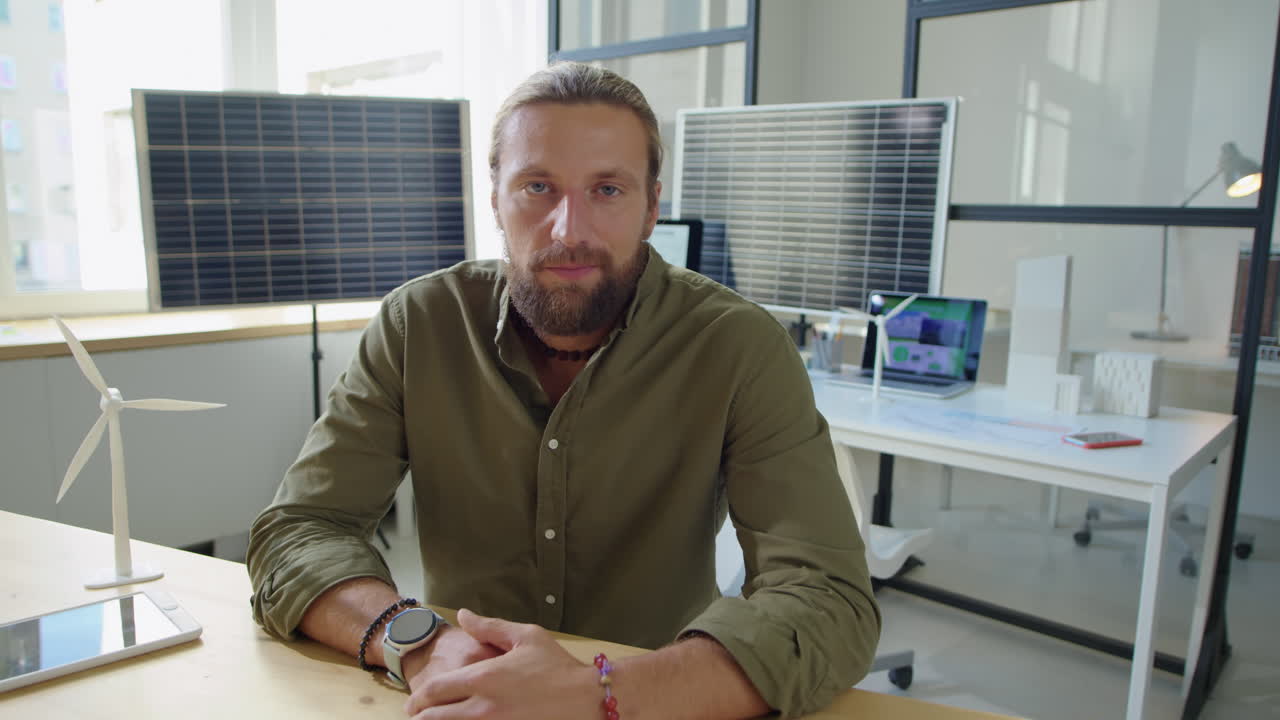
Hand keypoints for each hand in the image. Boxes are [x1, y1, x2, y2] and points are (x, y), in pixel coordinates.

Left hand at [404, 608, 598, 718]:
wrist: (587, 699)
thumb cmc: (558, 666)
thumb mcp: (526, 636)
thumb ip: (489, 626)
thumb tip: (463, 615)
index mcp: (483, 678)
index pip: (434, 691)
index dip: (417, 698)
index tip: (414, 702)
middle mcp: (482, 707)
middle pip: (433, 718)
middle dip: (420, 717)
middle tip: (418, 716)